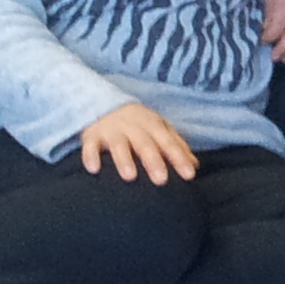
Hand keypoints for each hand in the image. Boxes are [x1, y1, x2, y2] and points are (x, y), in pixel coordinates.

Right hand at [78, 100, 197, 183]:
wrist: (103, 102)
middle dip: (154, 162)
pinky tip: (94, 170)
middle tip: (161, 181)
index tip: (189, 175)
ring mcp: (112, 130)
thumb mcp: (159, 129)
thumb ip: (176, 146)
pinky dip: (91, 156)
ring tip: (130, 177)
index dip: (179, 158)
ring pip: (119, 145)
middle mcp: (133, 126)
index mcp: (153, 125)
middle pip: (145, 144)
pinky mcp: (92, 135)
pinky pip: (90, 146)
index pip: (169, 142)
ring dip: (124, 160)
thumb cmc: (138, 124)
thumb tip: (194, 165)